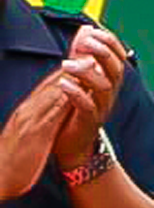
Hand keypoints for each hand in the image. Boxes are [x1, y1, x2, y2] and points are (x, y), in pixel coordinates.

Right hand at [0, 65, 91, 199]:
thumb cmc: (12, 161)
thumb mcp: (27, 136)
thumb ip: (38, 123)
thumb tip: (50, 115)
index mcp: (27, 112)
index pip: (50, 86)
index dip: (68, 69)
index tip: (83, 55)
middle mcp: (27, 111)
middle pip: (53, 83)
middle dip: (72, 64)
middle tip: (89, 46)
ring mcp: (29, 120)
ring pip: (52, 93)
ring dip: (71, 76)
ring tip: (88, 61)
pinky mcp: (33, 133)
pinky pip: (50, 113)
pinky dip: (63, 99)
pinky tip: (76, 90)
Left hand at [51, 26, 126, 168]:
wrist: (75, 144)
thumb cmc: (77, 108)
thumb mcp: (81, 77)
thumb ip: (84, 53)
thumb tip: (87, 28)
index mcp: (109, 80)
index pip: (118, 57)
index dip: (110, 42)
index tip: (94, 31)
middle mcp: (110, 93)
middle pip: (116, 70)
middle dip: (103, 53)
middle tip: (85, 44)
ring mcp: (102, 107)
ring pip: (104, 87)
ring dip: (87, 72)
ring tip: (67, 64)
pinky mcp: (89, 121)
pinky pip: (88, 106)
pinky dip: (77, 94)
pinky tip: (64, 84)